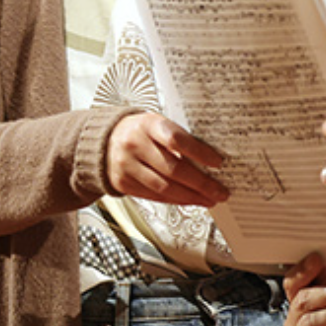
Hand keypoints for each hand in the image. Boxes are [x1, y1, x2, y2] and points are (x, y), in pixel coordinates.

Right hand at [106, 112, 228, 205]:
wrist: (105, 141)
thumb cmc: (140, 132)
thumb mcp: (157, 125)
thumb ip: (178, 139)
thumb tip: (209, 162)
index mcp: (148, 124)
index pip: (177, 140)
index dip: (199, 153)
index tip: (218, 163)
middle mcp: (135, 144)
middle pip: (173, 169)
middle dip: (201, 184)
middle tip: (219, 191)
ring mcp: (127, 166)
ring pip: (164, 188)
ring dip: (191, 197)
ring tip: (209, 199)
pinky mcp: (123, 183)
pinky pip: (154, 196)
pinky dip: (175, 201)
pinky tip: (189, 200)